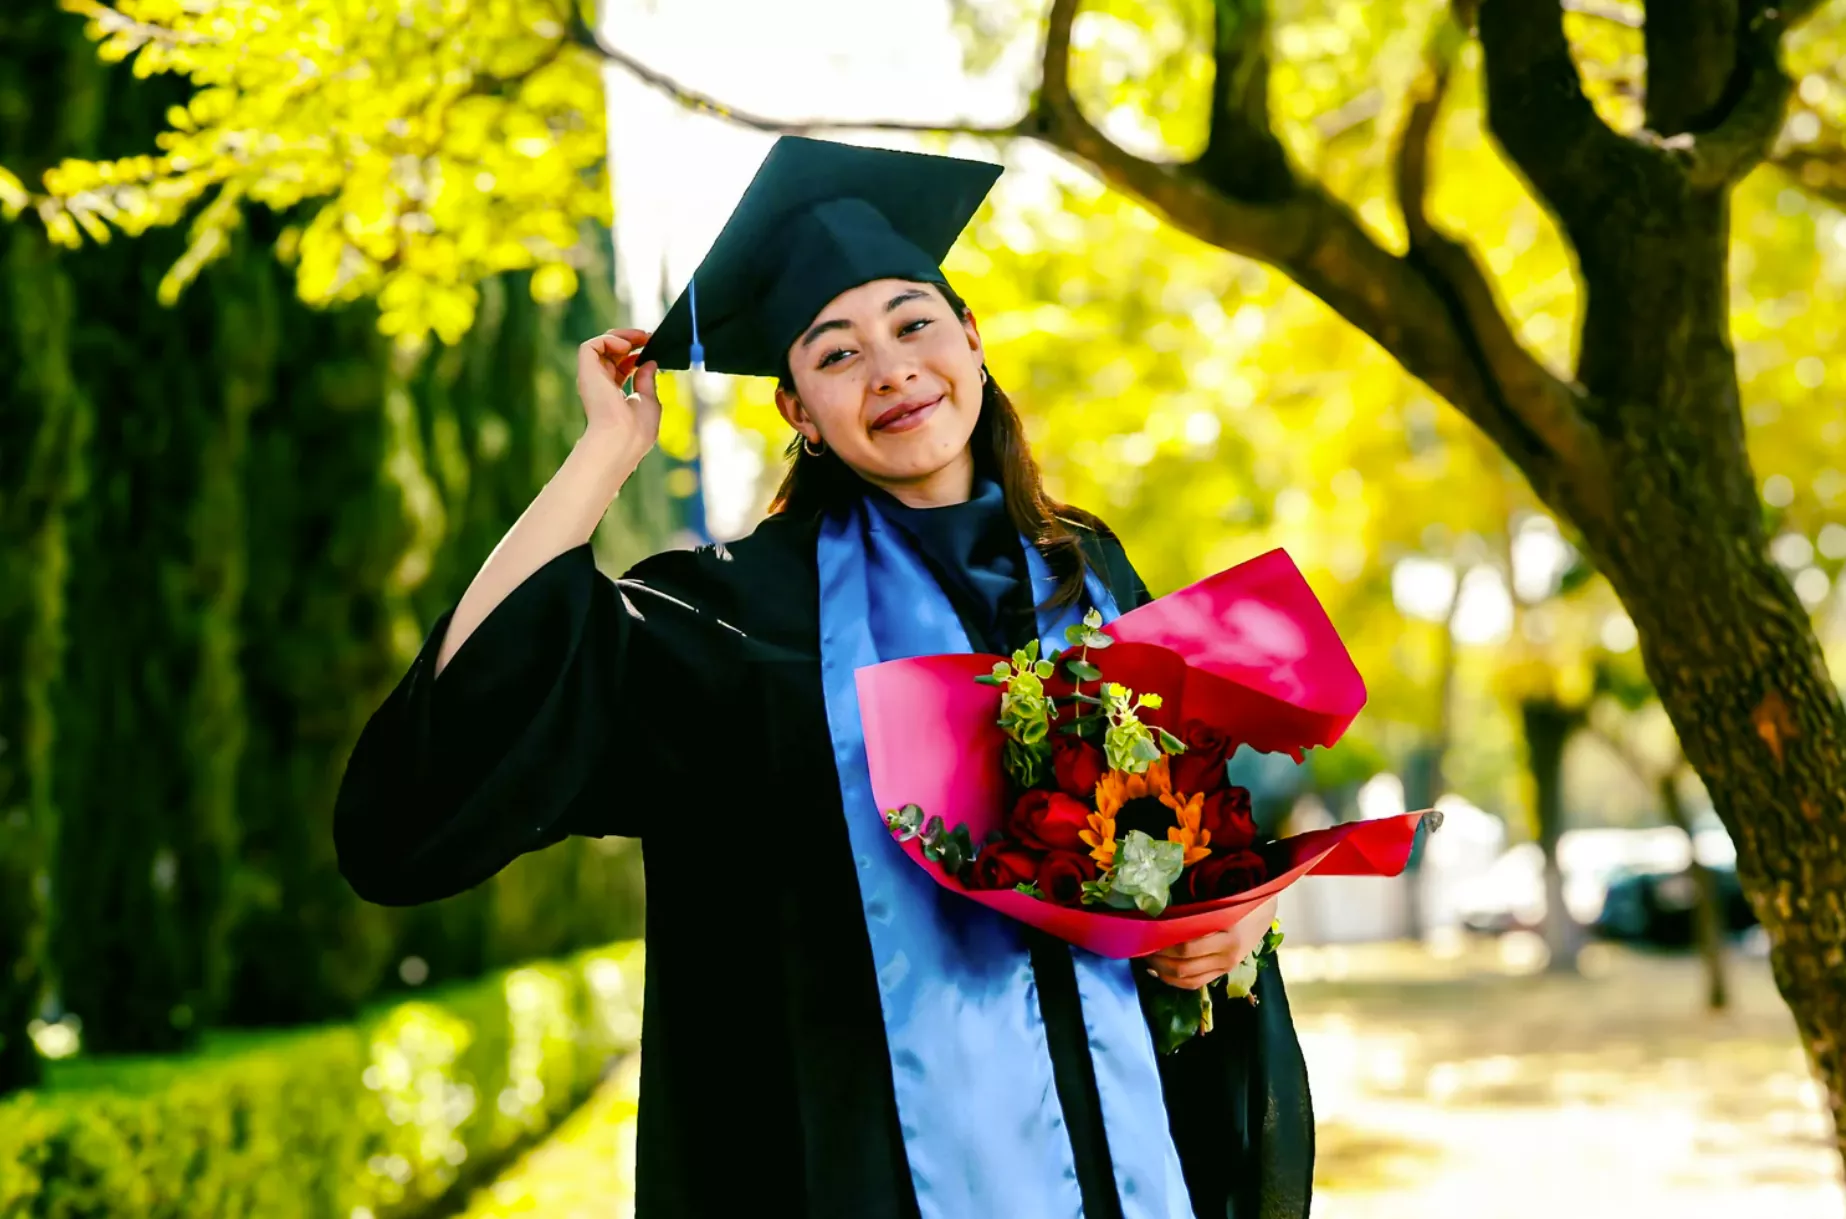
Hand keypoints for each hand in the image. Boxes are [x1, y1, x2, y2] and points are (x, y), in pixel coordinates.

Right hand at [576, 327, 660, 465]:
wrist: (622, 439)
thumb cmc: (637, 429)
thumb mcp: (649, 401)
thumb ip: (647, 381)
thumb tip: (649, 362)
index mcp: (614, 394)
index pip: (622, 366)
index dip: (637, 354)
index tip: (654, 347)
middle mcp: (600, 385)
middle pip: (612, 352)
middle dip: (631, 340)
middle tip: (650, 336)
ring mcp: (592, 377)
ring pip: (601, 344)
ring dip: (622, 335)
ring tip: (641, 337)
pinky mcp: (586, 371)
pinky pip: (591, 346)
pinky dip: (609, 339)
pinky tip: (626, 346)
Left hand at [1142, 896, 1278, 989]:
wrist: (1265, 910)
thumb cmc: (1239, 896)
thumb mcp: (1220, 898)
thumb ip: (1194, 907)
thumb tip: (1157, 912)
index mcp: (1228, 934)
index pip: (1186, 946)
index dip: (1161, 943)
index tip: (1144, 934)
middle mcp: (1228, 954)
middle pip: (1183, 966)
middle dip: (1157, 958)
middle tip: (1139, 947)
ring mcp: (1227, 966)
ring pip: (1187, 978)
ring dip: (1162, 971)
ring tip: (1146, 958)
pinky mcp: (1224, 972)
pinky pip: (1196, 983)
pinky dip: (1174, 980)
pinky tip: (1160, 971)